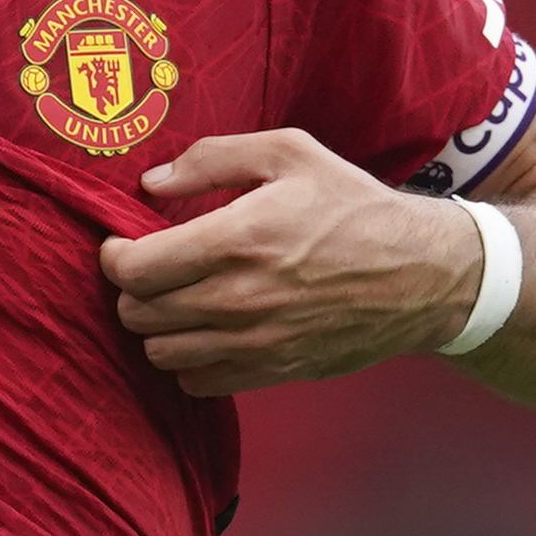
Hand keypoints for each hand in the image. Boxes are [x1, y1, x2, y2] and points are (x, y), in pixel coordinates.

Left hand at [97, 130, 478, 395]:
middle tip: (152, 267)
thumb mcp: (290, 152)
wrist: (422, 274)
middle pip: (138, 314)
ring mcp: (256, 343)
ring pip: (160, 352)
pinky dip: (188, 359)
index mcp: (238, 238)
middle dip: (133, 288)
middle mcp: (240, 298)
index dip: (113, 256)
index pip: (134, 269)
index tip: (121, 243)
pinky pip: (196, 382)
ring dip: (157, 326)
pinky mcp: (273, 371)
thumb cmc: (353, 206)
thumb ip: (212, 158)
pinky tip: (205, 330)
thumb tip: (151, 183)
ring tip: (177, 298)